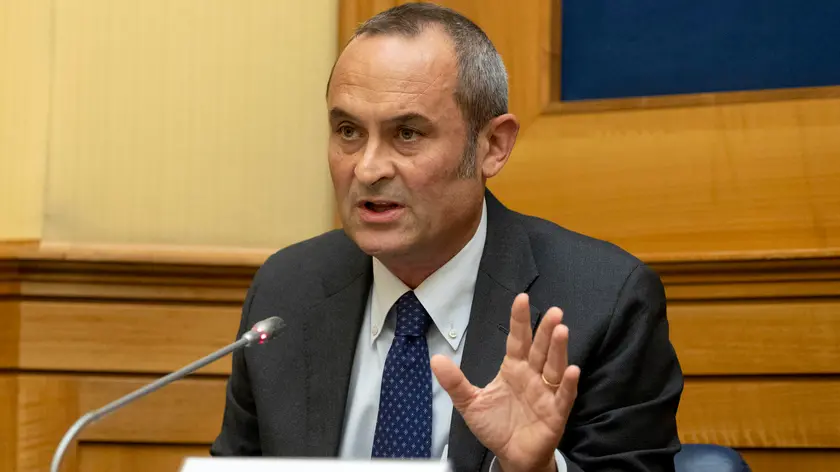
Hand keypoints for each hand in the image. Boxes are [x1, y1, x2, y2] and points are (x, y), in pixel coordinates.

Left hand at [431, 293, 579, 471]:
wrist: (511, 456)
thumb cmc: (496, 426)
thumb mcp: (470, 403)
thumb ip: (455, 382)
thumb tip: (435, 360)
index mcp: (514, 369)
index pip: (517, 340)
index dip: (519, 321)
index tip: (521, 299)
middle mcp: (532, 376)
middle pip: (540, 349)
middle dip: (545, 330)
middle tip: (553, 311)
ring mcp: (546, 393)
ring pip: (553, 367)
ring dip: (558, 349)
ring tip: (561, 329)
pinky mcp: (555, 413)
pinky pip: (563, 396)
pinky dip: (567, 384)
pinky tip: (571, 370)